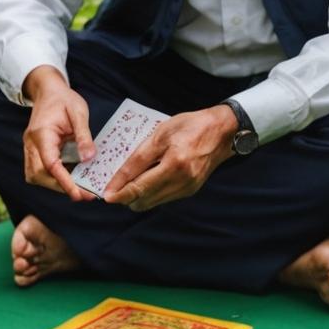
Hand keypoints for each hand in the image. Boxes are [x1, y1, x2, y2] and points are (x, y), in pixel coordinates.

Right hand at [21, 66, 95, 202]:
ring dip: (55, 185)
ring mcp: (30, 148)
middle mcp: (31, 143)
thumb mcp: (79, 112)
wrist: (48, 91)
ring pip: (36, 176)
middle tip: (85, 195)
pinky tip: (71, 179)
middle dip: (60, 187)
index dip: (63, 181)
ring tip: (79, 189)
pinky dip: (53, 178)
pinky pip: (39, 171)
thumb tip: (89, 158)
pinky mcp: (34, 151)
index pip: (50, 164)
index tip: (78, 194)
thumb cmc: (64, 99)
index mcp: (42, 133)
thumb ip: (83, 136)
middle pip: (39, 175)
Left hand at [104, 105, 238, 211]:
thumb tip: (120, 178)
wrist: (222, 132)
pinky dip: (151, 193)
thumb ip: (140, 157)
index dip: (120, 191)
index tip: (106, 196)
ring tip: (129, 183)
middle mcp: (181, 180)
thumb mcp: (161, 134)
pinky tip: (147, 180)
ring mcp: (187, 188)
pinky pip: (163, 198)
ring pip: (153, 202)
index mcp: (174, 164)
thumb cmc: (190, 126)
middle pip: (144, 199)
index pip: (139, 184)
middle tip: (114, 187)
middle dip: (126, 196)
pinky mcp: (191, 190)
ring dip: (138, 196)